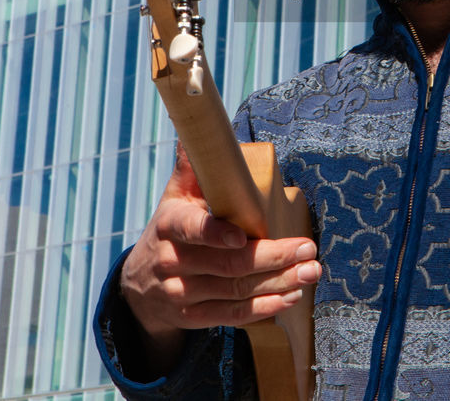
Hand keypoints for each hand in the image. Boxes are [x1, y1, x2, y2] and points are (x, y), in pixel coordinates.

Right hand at [118, 144, 319, 371]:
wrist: (139, 284)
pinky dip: (264, 307)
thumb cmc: (171, 228)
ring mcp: (181, 293)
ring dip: (278, 283)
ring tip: (310, 272)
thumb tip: (202, 131)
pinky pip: (232, 315)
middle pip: (227, 264)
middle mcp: (172, 261)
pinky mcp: (192, 318)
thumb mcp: (174, 196)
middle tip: (308, 250)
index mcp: (170, 225)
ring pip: (235, 290)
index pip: (192, 228)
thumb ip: (191, 168)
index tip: (243, 237)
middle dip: (273, 257)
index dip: (216, 234)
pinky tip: (291, 296)